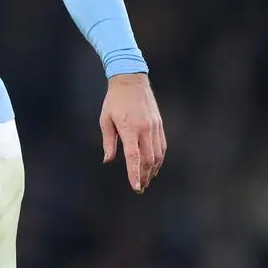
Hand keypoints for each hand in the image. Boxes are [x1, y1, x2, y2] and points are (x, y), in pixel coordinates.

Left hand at [100, 72, 165, 193]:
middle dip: (144, 176)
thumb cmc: (114, 101)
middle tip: (140, 188)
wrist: (131, 80)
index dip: (134, 173)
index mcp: (129, 128)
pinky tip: (154, 166)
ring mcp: (154, 127)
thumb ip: (108, 141)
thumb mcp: (105, 120)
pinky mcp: (159, 124)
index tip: (136, 187)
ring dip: (153, 170)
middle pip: (148, 159)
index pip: (133, 157)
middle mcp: (144, 129)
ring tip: (146, 180)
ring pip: (158, 155)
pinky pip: (162, 146)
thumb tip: (108, 160)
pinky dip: (159, 159)